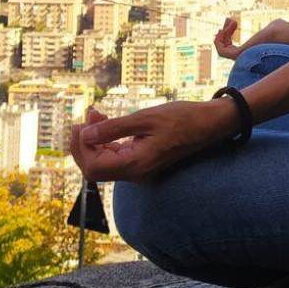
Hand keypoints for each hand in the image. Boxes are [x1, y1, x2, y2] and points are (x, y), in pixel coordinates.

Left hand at [70, 98, 239, 182]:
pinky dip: (108, 141)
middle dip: (85, 144)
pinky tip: (106, 122)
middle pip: (96, 168)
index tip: (80, 124)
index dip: (81, 148)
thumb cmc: (181, 118)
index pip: (94, 167)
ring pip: (106, 162)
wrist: (209, 124)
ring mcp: (140, 169)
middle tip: (84, 118)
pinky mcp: (143, 161)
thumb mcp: (145, 118)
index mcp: (136, 165)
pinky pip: (118, 156)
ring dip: (95, 140)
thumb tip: (84, 135)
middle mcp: (136, 173)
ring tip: (95, 114)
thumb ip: (113, 129)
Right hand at [214, 17, 286, 59]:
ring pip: (221, 50)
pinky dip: (219, 40)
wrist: (279, 33)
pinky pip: (221, 52)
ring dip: (221, 35)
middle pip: (225, 48)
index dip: (228, 35)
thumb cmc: (280, 30)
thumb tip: (279, 22)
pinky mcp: (238, 55)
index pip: (232, 47)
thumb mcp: (273, 27)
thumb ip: (273, 27)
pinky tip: (224, 29)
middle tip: (230, 20)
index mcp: (250, 51)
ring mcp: (241, 57)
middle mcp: (244, 56)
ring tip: (230, 21)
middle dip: (224, 33)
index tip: (233, 22)